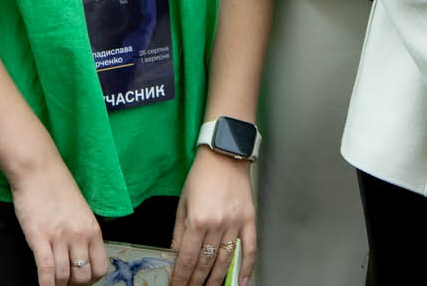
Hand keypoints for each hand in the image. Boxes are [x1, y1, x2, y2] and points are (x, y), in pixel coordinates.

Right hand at [9, 157, 106, 285]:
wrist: (38, 170)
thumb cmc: (58, 188)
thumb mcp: (81, 211)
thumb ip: (84, 233)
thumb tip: (81, 257)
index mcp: (93, 229)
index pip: (101, 268)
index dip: (91, 280)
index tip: (80, 279)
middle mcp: (80, 235)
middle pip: (83, 277)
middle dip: (73, 284)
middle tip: (65, 281)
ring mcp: (60, 237)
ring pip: (64, 277)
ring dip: (58, 285)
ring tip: (53, 283)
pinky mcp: (39, 238)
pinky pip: (46, 271)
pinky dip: (45, 284)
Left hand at [171, 147, 254, 285]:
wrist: (225, 154)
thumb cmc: (202, 175)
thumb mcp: (183, 204)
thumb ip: (179, 233)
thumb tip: (176, 255)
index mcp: (197, 220)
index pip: (187, 259)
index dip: (181, 277)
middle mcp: (217, 225)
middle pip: (206, 264)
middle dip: (195, 282)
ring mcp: (235, 224)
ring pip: (225, 261)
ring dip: (216, 280)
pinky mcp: (249, 220)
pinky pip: (250, 249)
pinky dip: (246, 268)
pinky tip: (240, 282)